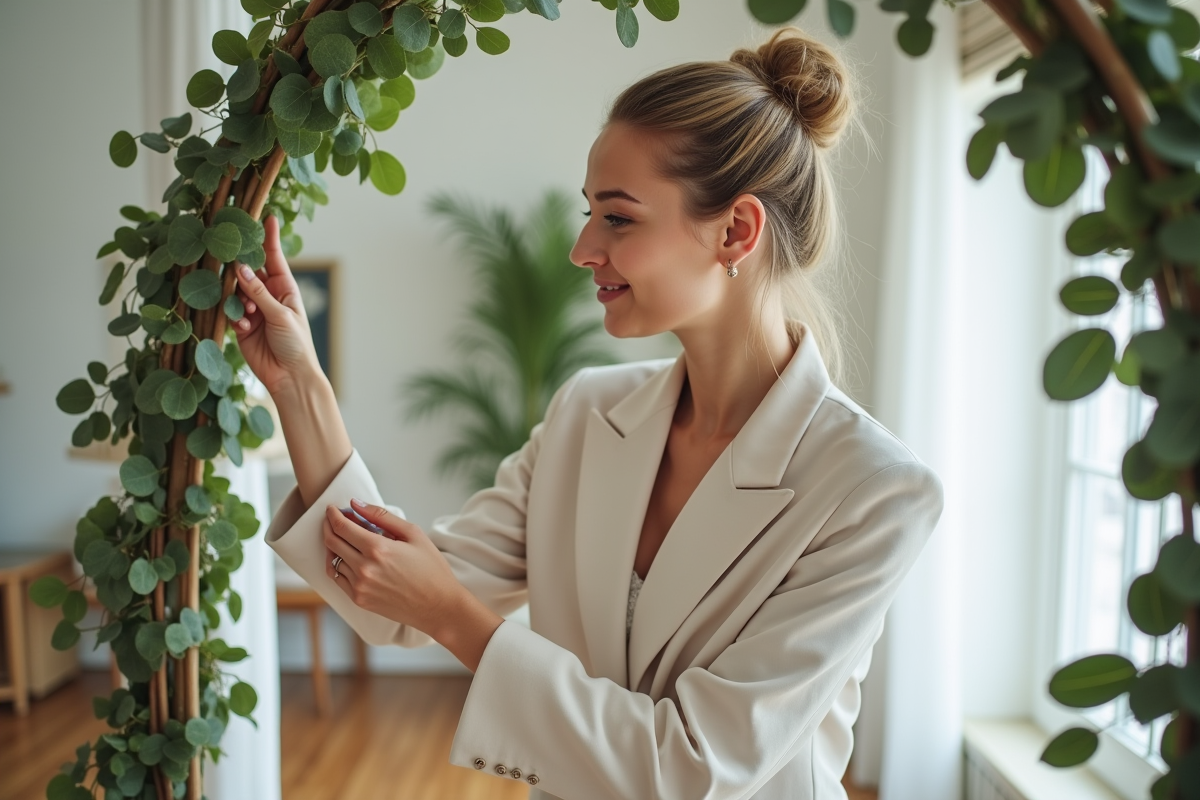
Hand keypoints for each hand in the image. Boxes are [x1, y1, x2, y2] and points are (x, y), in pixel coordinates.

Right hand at [231, 214, 322, 396]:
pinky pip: (230, 312)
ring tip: (250, 313)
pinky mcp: (241, 326)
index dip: (269, 238)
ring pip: (236, 292)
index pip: (274, 258)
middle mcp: (268, 295)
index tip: (267, 216)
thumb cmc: (295, 344)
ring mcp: (254, 310)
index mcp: (285, 289)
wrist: (289, 377)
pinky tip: (244, 327)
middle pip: (249, 272)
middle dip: (241, 269)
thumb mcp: (281, 315)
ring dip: (240, 299)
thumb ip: (259, 293)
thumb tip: (239, 269)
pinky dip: (235, 318)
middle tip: (231, 261)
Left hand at [322, 499, 468, 637]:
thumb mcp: (413, 534)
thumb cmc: (431, 568)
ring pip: (333, 560)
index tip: (332, 508)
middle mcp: (364, 568)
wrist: (438, 605)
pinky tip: (344, 557)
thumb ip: (382, 516)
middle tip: (332, 519)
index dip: (333, 515)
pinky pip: (337, 578)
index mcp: (378, 548)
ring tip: (342, 537)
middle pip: (332, 542)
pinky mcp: (359, 600)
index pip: (342, 527)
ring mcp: (360, 586)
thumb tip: (356, 504)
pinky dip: (336, 564)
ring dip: (333, 545)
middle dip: (328, 526)